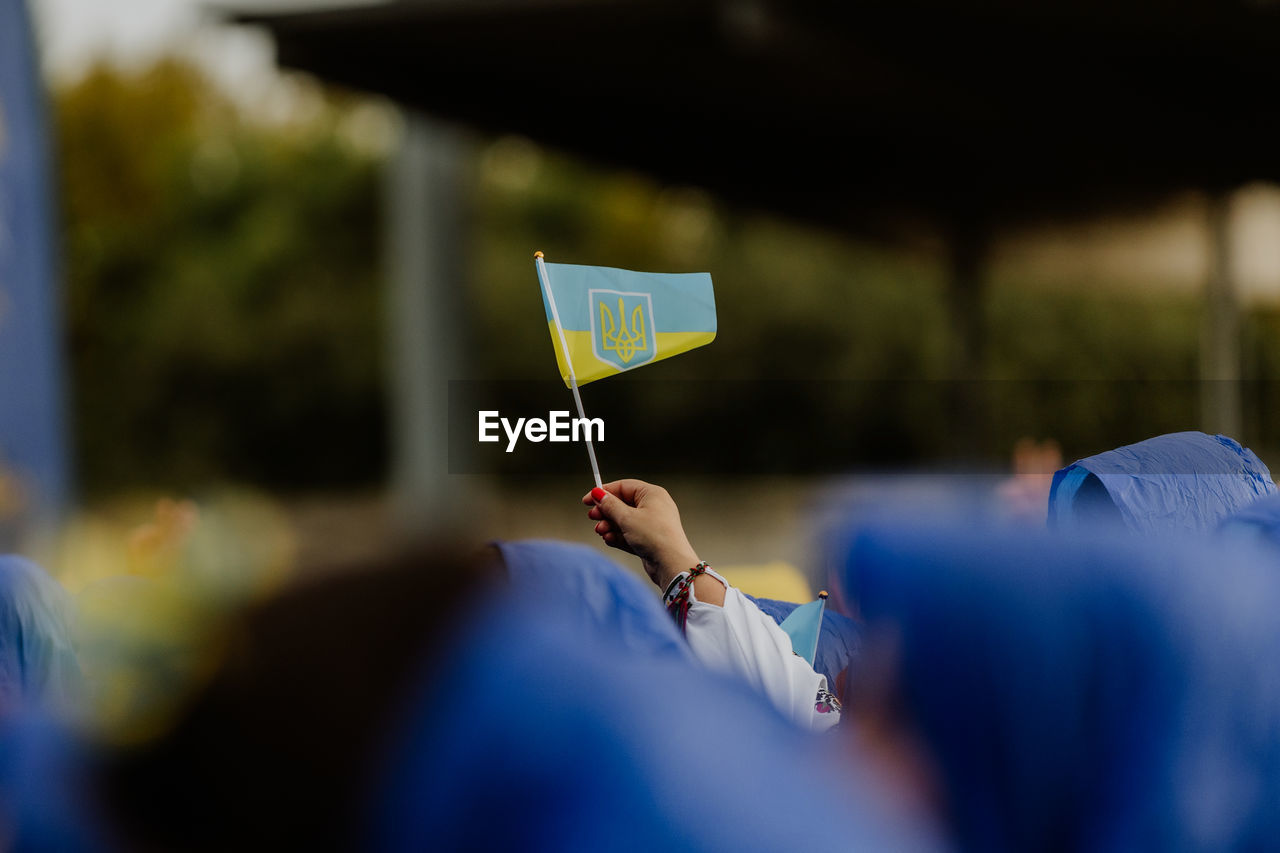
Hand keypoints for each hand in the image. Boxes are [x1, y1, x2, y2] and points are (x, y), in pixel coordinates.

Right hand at [582, 479, 699, 588]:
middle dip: (606, 512)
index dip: (605, 492)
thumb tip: (599, 494)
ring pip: (624, 521)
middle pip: (623, 504)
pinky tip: (610, 540)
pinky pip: (629, 534)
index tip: (589, 499)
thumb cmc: (656, 537)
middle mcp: (653, 507)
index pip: (624, 486)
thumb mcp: (627, 518)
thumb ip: (610, 505)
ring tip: (601, 531)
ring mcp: (651, 524)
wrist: (671, 564)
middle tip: (593, 517)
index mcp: (652, 494)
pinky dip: (618, 537)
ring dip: (610, 526)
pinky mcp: (649, 540)